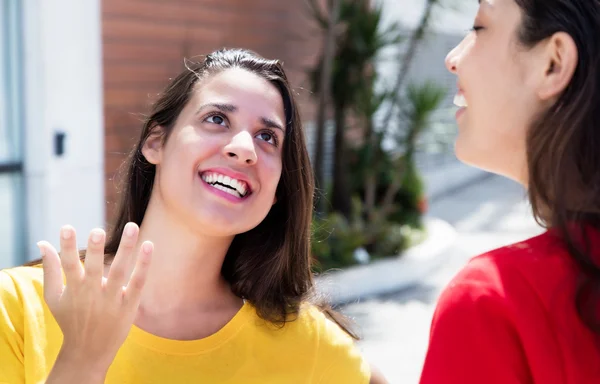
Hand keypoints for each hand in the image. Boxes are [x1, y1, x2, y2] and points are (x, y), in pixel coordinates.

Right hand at [38, 222, 152, 376]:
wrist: (89, 351)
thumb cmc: (71, 319)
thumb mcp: (54, 297)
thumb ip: (50, 269)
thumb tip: (42, 242)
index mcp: (73, 289)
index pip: (68, 265)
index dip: (66, 246)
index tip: (66, 227)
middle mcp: (92, 293)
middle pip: (93, 268)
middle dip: (94, 250)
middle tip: (97, 230)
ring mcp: (112, 299)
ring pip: (119, 271)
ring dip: (126, 248)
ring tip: (131, 226)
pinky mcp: (129, 305)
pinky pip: (137, 282)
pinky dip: (143, 265)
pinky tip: (149, 246)